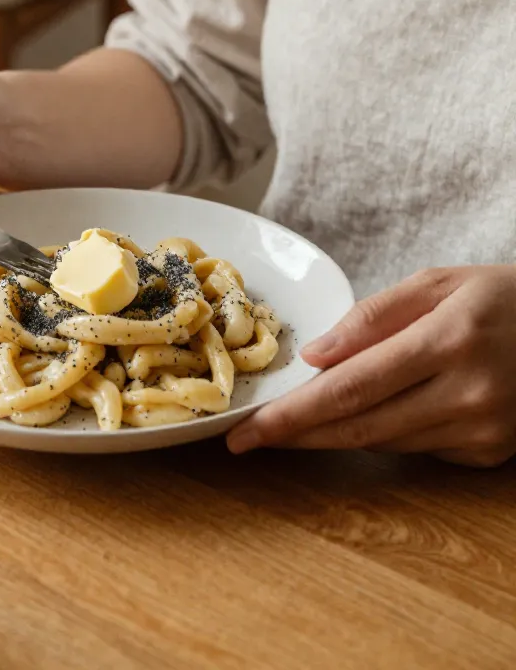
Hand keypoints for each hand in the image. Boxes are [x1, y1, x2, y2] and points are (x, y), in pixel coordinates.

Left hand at [227, 265, 515, 467]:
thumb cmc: (502, 297)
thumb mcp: (439, 283)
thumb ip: (373, 316)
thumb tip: (315, 356)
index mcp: (449, 340)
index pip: (352, 387)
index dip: (294, 413)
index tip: (247, 428)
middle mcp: (467, 394)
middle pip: (361, 427)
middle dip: (297, 436)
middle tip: (246, 442)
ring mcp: (481, 431)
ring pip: (384, 443)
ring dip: (331, 436)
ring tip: (288, 424)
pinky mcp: (488, 453)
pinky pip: (416, 448)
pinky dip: (381, 433)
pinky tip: (360, 417)